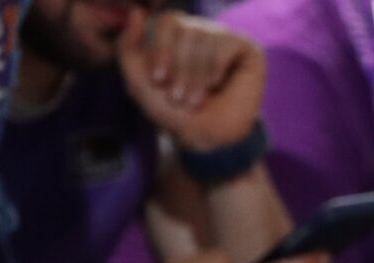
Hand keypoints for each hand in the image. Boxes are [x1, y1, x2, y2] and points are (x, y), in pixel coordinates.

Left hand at [118, 9, 266, 151]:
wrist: (210, 139)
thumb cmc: (177, 113)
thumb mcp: (140, 83)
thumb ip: (127, 48)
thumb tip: (136, 12)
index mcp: (177, 36)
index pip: (164, 22)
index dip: (159, 50)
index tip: (158, 80)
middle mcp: (200, 32)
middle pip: (182, 27)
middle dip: (177, 67)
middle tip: (179, 97)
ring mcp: (224, 38)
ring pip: (201, 36)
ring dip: (195, 75)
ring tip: (197, 98)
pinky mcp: (246, 49)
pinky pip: (222, 45)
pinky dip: (215, 71)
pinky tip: (218, 85)